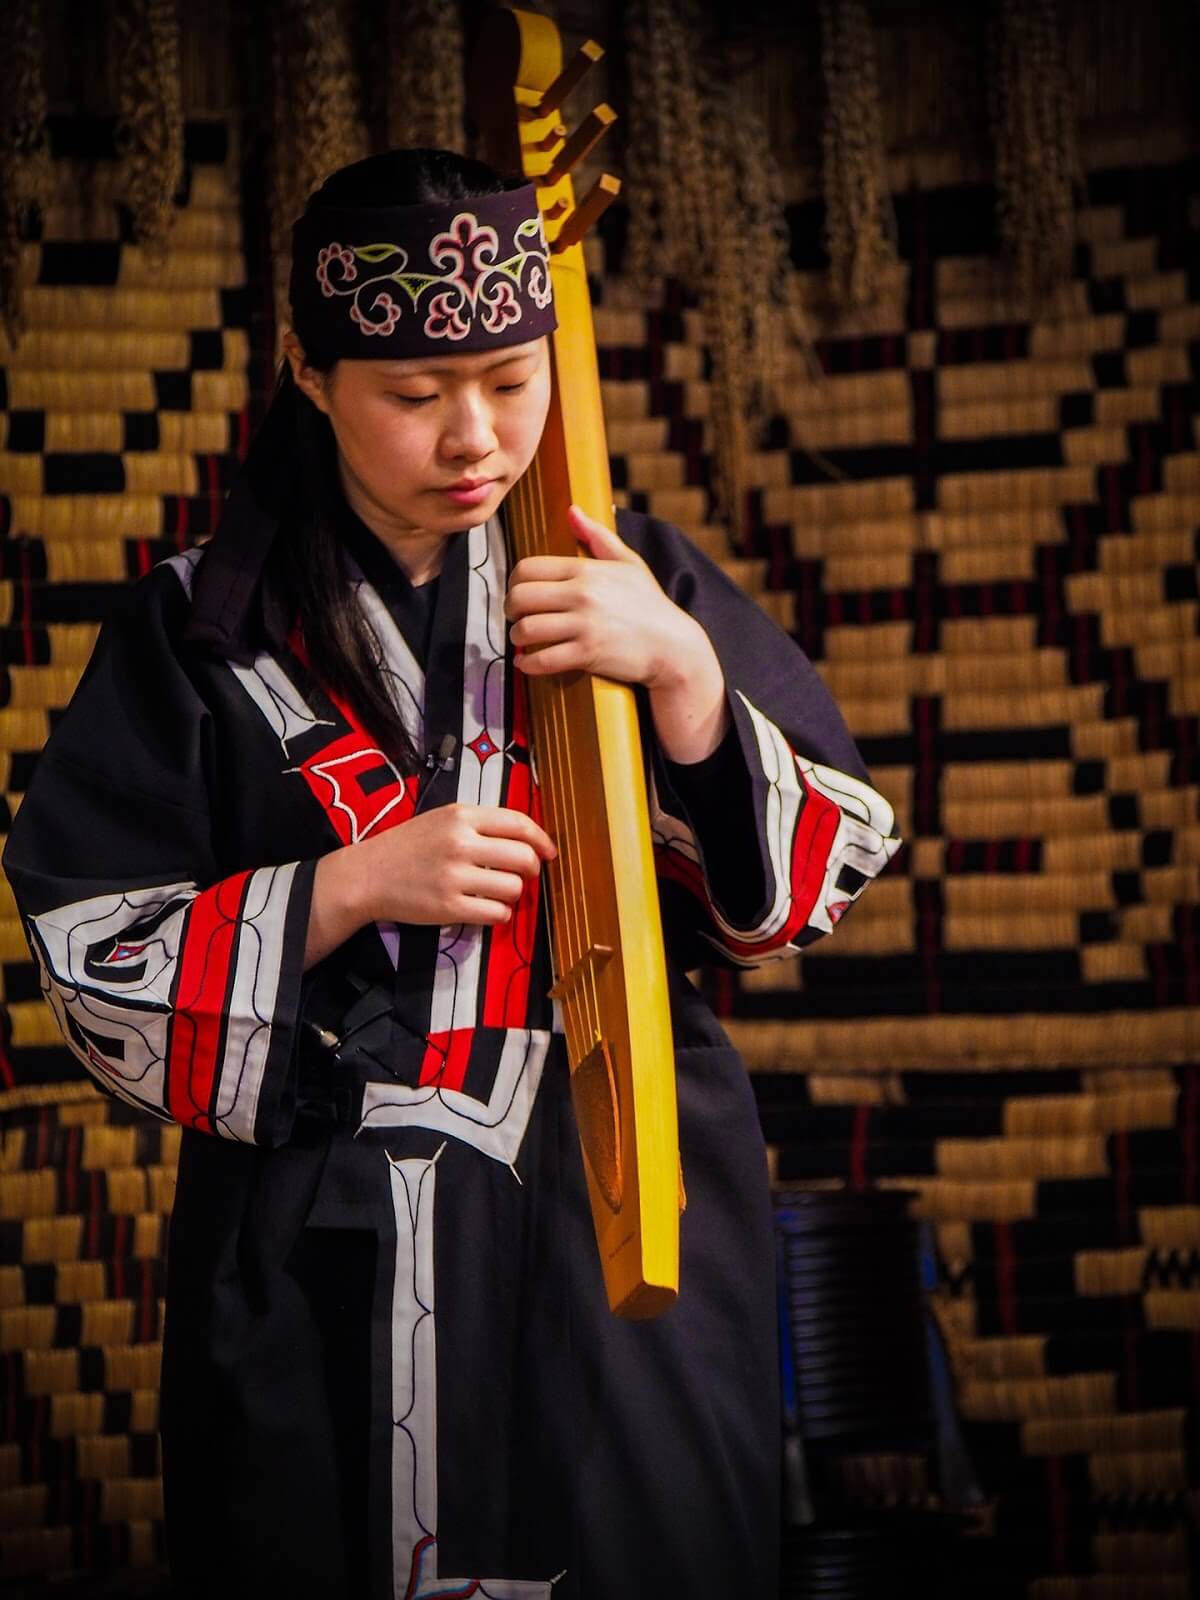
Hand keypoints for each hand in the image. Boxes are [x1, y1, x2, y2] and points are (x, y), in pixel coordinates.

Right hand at [357, 804, 555, 925]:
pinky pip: (498, 914)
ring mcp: (455, 876)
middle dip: (531, 870)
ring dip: (512, 894)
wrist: (367, 875)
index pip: (519, 823)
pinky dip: (499, 914)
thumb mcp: (442, 820)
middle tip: (520, 875)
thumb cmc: (407, 846)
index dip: (541, 840)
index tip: (549, 852)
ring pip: (514, 888)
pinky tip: (485, 908)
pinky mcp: (449, 907)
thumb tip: (527, 840)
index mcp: (461, 816)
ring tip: (495, 892)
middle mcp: (460, 843)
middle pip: (524, 858)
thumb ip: (481, 825)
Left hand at [505, 504, 707, 689]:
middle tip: (515, 616)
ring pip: (527, 629)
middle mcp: (581, 595)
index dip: (514, 582)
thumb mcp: (629, 563)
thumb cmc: (650, 605)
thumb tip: (573, 511)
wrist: (673, 645)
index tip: (518, 593)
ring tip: (523, 639)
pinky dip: (529, 663)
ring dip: (518, 637)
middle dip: (510, 610)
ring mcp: (584, 625)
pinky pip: (543, 659)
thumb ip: (597, 536)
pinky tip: (529, 662)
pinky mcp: (587, 654)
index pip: (527, 568)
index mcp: (586, 571)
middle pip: (520, 597)